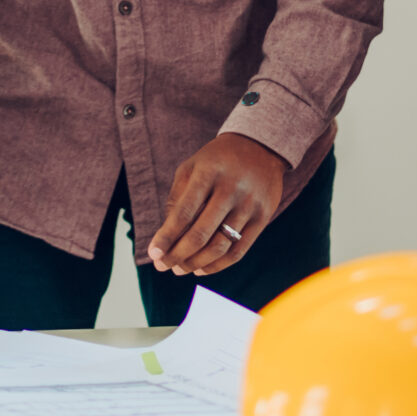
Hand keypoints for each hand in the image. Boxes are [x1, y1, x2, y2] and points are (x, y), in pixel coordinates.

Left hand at [147, 132, 287, 275]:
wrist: (260, 146)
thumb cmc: (216, 160)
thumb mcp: (191, 167)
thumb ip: (177, 198)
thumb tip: (165, 237)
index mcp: (208, 173)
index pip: (183, 213)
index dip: (166, 237)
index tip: (153, 253)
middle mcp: (231, 188)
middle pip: (201, 234)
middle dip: (177, 255)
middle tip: (162, 266)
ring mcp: (250, 204)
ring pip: (220, 246)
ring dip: (196, 264)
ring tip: (179, 269)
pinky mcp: (264, 216)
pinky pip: (239, 250)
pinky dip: (218, 265)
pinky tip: (201, 269)